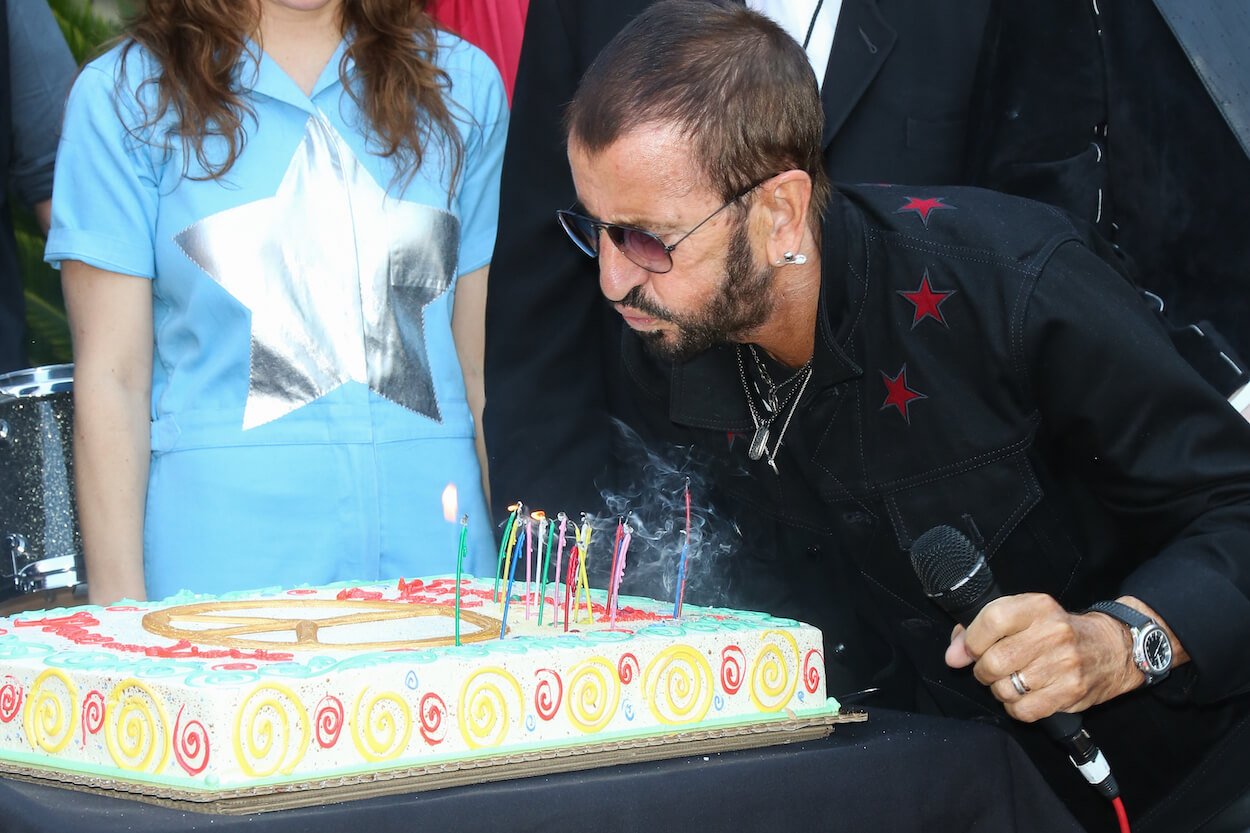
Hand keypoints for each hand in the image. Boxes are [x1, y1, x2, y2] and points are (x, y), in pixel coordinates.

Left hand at [944, 593, 1142, 721]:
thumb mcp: (1024, 615)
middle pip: (994, 661)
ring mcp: (1064, 664)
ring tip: (1011, 680)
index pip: (991, 620)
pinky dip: (1015, 707)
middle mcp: (1053, 633)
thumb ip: (981, 628)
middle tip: (991, 669)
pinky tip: (1024, 696)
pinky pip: (1024, 710)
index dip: (971, 640)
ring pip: (1006, 688)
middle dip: (983, 670)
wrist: (1112, 648)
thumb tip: (953, 655)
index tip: (967, 650)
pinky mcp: (1071, 692)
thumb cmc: (1057, 631)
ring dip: (1000, 689)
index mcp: (1037, 607)